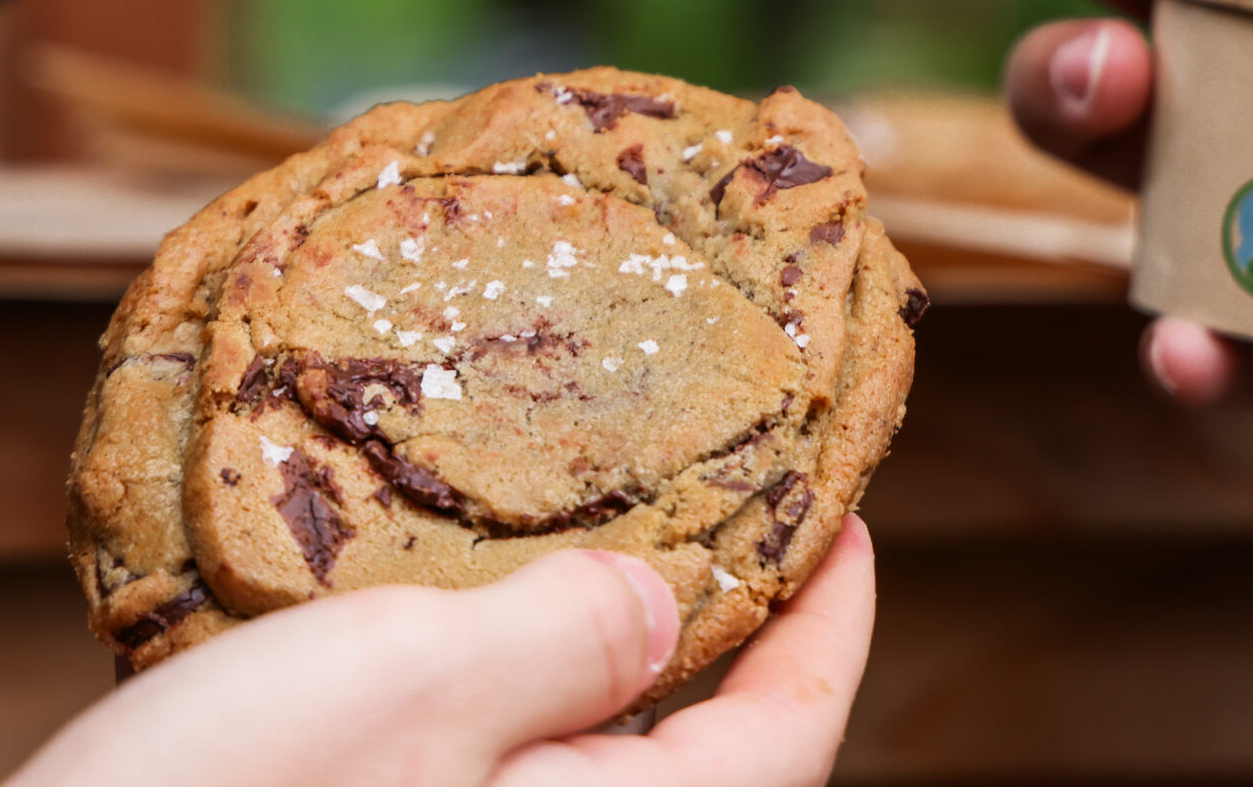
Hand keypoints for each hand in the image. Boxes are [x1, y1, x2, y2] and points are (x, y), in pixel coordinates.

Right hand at [7, 521, 875, 786]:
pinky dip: (505, 698)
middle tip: (714, 494)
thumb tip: (671, 603)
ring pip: (589, 762)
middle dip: (721, 627)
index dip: (836, 617)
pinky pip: (496, 781)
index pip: (789, 734)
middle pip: (699, 755)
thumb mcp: (408, 681)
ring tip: (588, 530)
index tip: (845, 512)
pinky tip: (453, 620)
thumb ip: (566, 635)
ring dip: (603, 655)